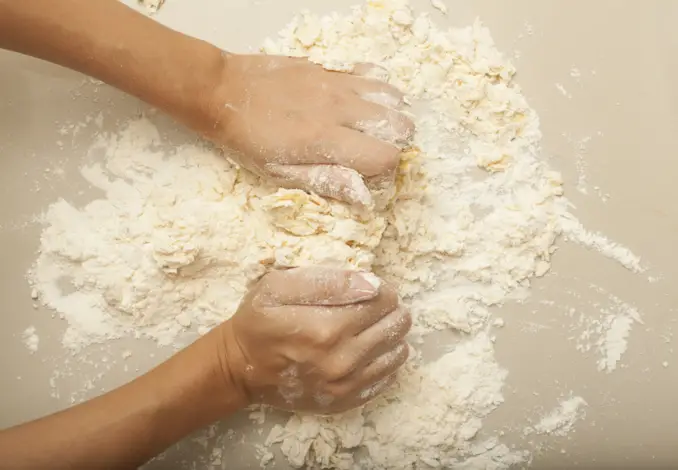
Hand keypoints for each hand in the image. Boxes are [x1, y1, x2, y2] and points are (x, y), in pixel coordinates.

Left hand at [204, 54, 414, 206]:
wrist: (222, 92)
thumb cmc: (247, 140)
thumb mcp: (279, 174)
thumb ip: (325, 181)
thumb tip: (364, 196)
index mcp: (326, 141)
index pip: (387, 156)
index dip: (383, 170)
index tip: (367, 172)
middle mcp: (339, 109)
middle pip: (399, 125)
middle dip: (394, 142)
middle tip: (370, 150)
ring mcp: (336, 84)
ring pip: (391, 96)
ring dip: (388, 115)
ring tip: (370, 126)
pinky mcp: (329, 67)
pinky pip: (369, 73)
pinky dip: (375, 89)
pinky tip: (360, 101)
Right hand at [216, 267, 410, 413]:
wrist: (240, 369)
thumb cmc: (257, 322)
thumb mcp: (277, 287)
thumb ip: (325, 280)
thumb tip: (371, 283)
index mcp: (326, 328)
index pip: (383, 300)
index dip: (383, 290)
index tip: (373, 288)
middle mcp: (341, 360)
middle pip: (395, 326)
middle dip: (391, 311)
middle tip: (375, 307)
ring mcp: (345, 385)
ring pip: (397, 353)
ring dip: (391, 335)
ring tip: (374, 327)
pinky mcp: (345, 401)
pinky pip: (386, 378)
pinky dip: (385, 361)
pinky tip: (370, 350)